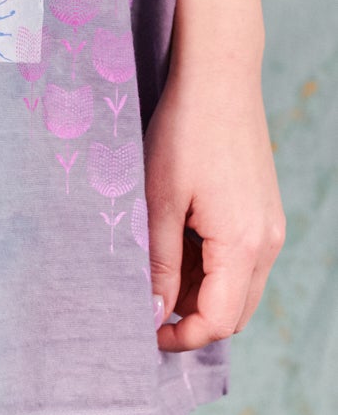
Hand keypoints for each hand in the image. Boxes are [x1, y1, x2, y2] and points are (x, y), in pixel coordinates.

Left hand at [144, 0, 285, 351]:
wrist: (220, 77)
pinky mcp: (263, 211)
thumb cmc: (184, 132)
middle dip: (191, 318)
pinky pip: (241, 259)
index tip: (145, 333)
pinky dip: (211, 266)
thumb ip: (157, 261)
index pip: (218, 321)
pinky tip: (176, 241)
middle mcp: (267, 243)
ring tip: (155, 266)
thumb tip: (154, 312)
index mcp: (243, 246)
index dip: (181, 336)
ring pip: (238, 286)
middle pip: (234, 312)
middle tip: (145, 304)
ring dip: (200, 291)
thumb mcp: (159, 199)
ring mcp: (269, 226)